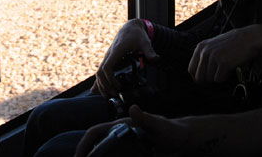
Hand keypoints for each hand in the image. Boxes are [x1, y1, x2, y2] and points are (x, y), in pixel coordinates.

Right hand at [74, 106, 193, 156]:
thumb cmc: (171, 131)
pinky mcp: (130, 151)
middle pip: (95, 142)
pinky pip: (114, 156)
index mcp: (122, 124)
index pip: (97, 131)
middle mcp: (120, 132)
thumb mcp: (158, 126)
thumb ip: (146, 118)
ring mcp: (124, 142)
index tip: (79, 156)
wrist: (182, 139)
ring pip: (103, 150)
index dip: (85, 142)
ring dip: (95, 156)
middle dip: (85, 153)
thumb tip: (133, 108)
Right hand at [93, 19, 157, 96]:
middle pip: (100, 72)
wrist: (130, 28)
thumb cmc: (137, 35)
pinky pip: (101, 72)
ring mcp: (108, 57)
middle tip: (115, 95)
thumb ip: (150, 51)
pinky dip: (98, 81)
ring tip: (109, 96)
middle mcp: (109, 55)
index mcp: (117, 51)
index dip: (110, 78)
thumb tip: (156, 59)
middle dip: (105, 86)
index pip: (107, 67)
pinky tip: (94, 90)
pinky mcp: (109, 60)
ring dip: (101, 85)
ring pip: (98, 73)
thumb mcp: (145, 42)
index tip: (119, 86)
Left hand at [187, 24, 261, 82]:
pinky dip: (225, 77)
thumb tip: (199, 74)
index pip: (191, 69)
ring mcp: (214, 57)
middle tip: (217, 75)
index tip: (204, 79)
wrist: (249, 39)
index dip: (198, 77)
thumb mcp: (214, 45)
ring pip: (210, 79)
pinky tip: (230, 69)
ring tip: (225, 68)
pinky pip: (219, 79)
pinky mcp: (223, 63)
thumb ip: (205, 56)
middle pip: (199, 77)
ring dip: (218, 77)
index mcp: (201, 47)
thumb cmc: (234, 43)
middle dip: (208, 80)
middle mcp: (205, 52)